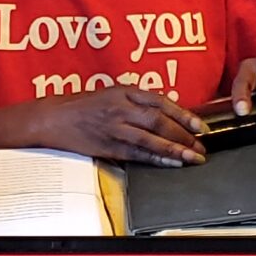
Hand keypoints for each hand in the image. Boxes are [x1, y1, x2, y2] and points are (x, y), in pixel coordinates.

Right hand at [30, 84, 205, 166]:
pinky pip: (137, 153)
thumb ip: (136, 101)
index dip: (184, 115)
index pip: (161, 102)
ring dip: (176, 149)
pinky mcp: (108, 146)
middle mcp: (121, 108)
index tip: (201, 125)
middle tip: (202, 144)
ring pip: (152, 138)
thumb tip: (165, 114)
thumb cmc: (82, 106)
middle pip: (160, 121)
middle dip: (185, 134)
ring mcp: (115, 127)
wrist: (53, 118)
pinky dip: (156, 158)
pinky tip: (171, 163)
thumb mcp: (110, 94)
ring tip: (193, 157)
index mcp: (124, 92)